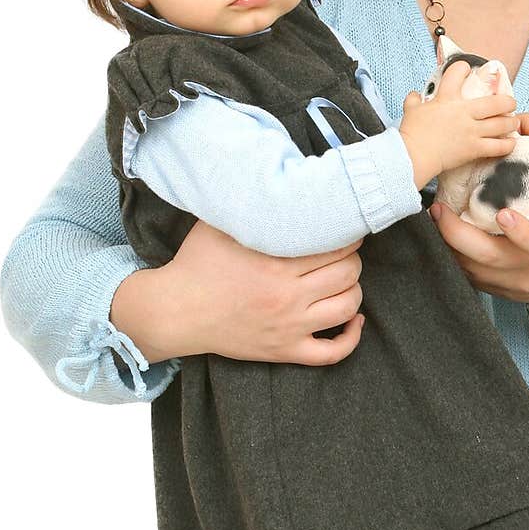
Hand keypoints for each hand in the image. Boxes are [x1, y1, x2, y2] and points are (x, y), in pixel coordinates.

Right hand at [110, 220, 365, 365]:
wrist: (175, 311)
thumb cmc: (196, 263)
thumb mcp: (221, 223)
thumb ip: (251, 204)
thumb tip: (272, 176)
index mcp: (277, 261)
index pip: (336, 244)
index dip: (346, 233)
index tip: (341, 227)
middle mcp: (288, 295)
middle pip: (348, 272)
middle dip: (352, 258)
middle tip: (343, 251)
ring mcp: (289, 326)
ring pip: (347, 306)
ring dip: (353, 290)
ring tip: (344, 280)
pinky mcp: (284, 350)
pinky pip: (332, 353)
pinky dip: (350, 337)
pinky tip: (353, 320)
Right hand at [398, 59, 517, 188]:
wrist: (413, 155)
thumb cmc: (411, 133)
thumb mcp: (410, 110)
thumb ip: (414, 100)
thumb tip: (414, 95)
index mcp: (447, 98)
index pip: (457, 73)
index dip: (463, 68)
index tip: (467, 70)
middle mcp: (464, 112)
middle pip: (495, 102)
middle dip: (507, 102)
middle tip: (510, 103)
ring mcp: (471, 130)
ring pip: (501, 124)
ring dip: (511, 122)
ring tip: (513, 122)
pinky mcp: (474, 148)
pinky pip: (498, 146)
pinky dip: (507, 145)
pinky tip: (510, 143)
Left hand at [428, 182, 528, 308]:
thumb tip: (523, 121)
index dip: (521, 232)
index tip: (504, 215)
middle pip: (490, 260)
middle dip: (459, 234)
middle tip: (440, 209)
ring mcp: (513, 285)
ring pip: (472, 270)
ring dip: (449, 244)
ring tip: (435, 218)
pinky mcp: (500, 293)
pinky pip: (470, 277)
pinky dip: (456, 255)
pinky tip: (444, 237)